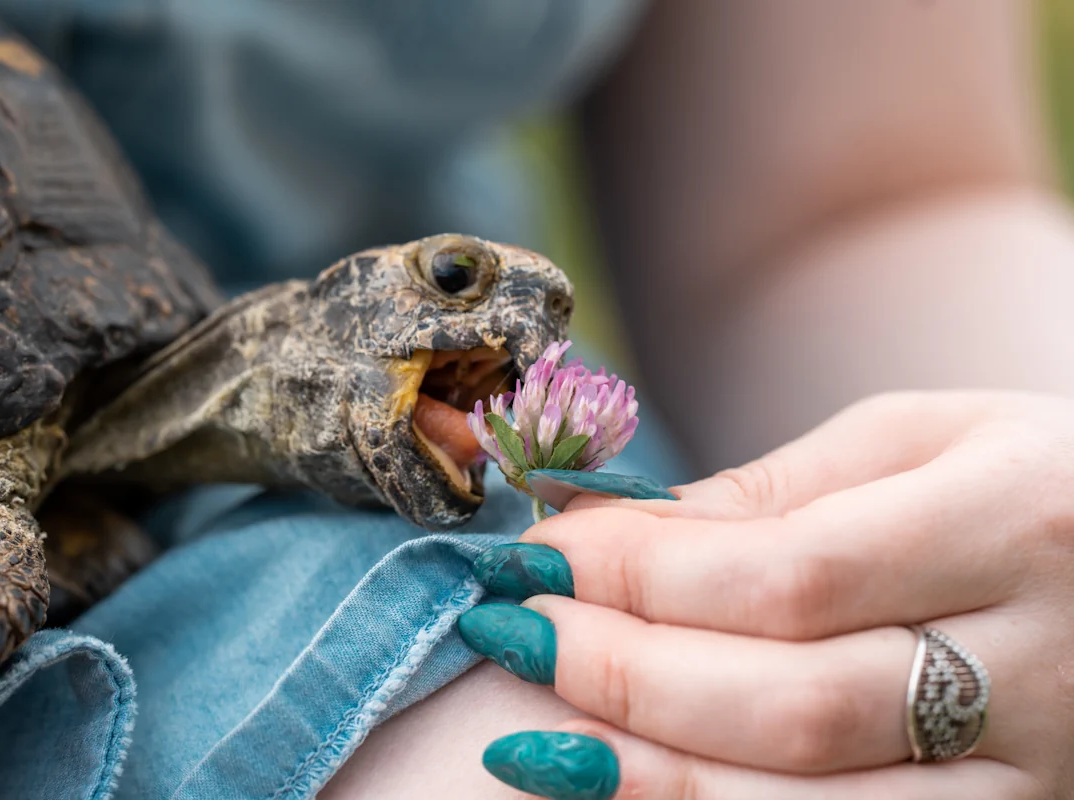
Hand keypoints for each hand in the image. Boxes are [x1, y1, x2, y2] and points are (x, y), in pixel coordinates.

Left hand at [457, 391, 1073, 798]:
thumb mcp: (923, 438)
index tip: (537, 555)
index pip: (791, 573)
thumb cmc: (1028, 478)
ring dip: (655, 778)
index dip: (643, 575)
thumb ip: (775, 492)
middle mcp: (1043, 664)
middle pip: (794, 703)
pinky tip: (634, 791)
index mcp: (1015, 524)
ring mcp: (1040, 775)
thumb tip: (613, 531)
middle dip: (624, 674)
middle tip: (513, 631)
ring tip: (537, 742)